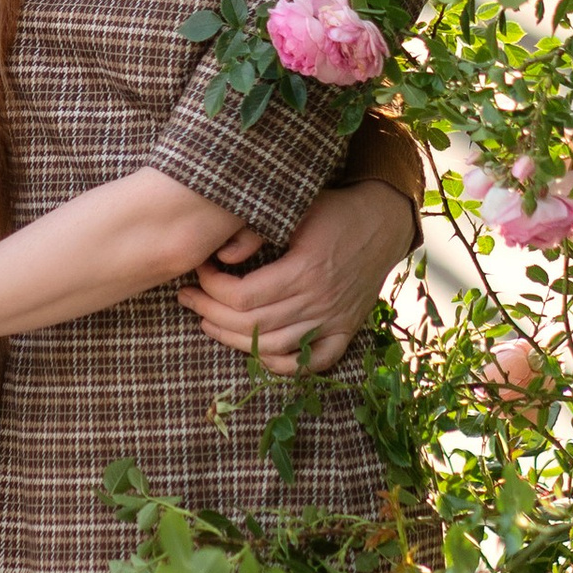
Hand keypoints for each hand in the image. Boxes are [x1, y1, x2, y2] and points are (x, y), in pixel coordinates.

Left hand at [177, 178, 415, 374]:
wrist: (383, 221)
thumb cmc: (333, 210)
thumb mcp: (295, 207)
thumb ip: (256, 230)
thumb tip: (222, 256)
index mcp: (305, 269)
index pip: (243, 296)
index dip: (212, 288)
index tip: (199, 271)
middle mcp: (320, 300)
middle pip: (252, 325)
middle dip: (210, 313)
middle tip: (189, 299)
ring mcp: (334, 320)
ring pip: (275, 348)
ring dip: (234, 341)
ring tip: (208, 323)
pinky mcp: (345, 330)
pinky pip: (313, 363)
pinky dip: (283, 366)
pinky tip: (257, 352)